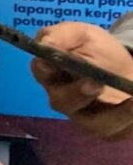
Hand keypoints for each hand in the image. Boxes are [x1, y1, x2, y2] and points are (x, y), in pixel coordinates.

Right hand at [31, 22, 132, 139]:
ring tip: (131, 100)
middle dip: (77, 94)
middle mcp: (61, 96)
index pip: (41, 71)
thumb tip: (45, 44)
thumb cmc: (97, 49)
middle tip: (94, 83)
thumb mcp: (82, 34)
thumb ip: (62, 35)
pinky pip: (114, 130)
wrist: (124, 67)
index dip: (45, 69)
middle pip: (62, 101)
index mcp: (50, 71)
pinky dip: (128, 119)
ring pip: (89, 122)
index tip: (50, 64)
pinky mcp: (105, 129)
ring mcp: (83, 116)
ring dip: (111, 113)